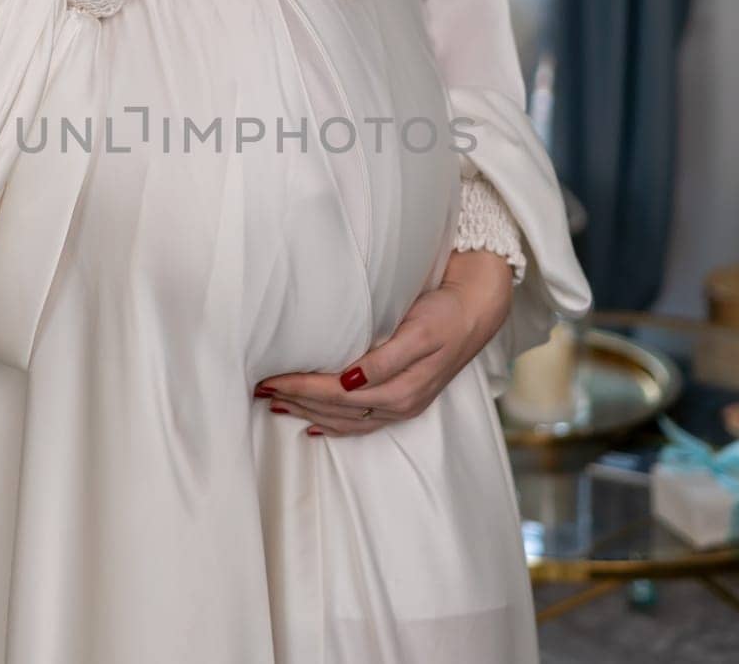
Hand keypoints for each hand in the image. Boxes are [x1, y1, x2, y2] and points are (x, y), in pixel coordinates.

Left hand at [255, 250, 513, 435]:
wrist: (478, 311)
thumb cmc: (445, 315)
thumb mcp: (417, 333)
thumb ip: (384, 360)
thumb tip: (348, 380)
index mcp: (400, 389)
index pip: (336, 394)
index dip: (301, 388)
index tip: (270, 379)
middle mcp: (399, 405)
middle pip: (335, 410)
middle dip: (297, 401)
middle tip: (261, 389)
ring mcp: (402, 407)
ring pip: (344, 420)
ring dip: (309, 413)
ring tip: (277, 405)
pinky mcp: (403, 402)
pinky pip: (360, 424)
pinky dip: (334, 427)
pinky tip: (313, 427)